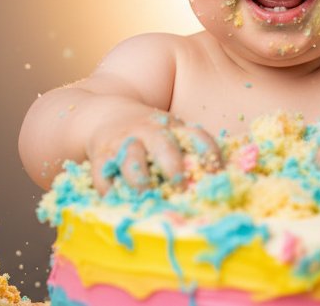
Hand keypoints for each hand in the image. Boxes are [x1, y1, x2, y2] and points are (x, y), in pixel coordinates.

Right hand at [85, 110, 221, 194]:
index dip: (209, 154)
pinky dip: (110, 192)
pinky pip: (103, 176)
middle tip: (182, 190)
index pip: (196, 136)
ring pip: (131, 160)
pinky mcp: (101, 156)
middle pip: (163, 146)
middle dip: (173, 168)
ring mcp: (124, 143)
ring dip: (141, 181)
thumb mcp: (172, 134)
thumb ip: (190, 155)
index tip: (218, 175)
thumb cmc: (149, 134)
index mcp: (173, 128)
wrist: (105, 115)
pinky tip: (118, 204)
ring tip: (147, 198)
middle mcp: (149, 133)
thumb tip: (216, 187)